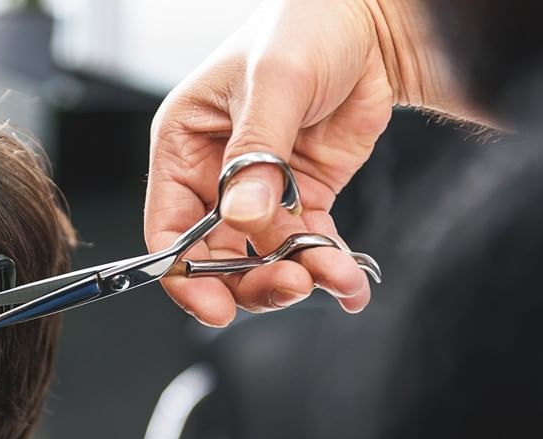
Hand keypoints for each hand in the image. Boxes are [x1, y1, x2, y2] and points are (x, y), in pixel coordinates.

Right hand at [144, 0, 443, 325]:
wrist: (374, 20)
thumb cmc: (306, 25)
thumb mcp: (274, 82)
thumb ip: (257, 154)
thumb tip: (243, 216)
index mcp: (184, 146)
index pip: (168, 230)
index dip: (186, 276)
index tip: (216, 306)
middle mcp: (214, 176)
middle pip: (215, 257)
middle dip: (252, 280)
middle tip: (292, 284)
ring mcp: (260, 191)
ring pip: (264, 259)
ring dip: (299, 276)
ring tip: (334, 276)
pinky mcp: (301, 196)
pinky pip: (307, 246)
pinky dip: (328, 268)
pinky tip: (348, 283)